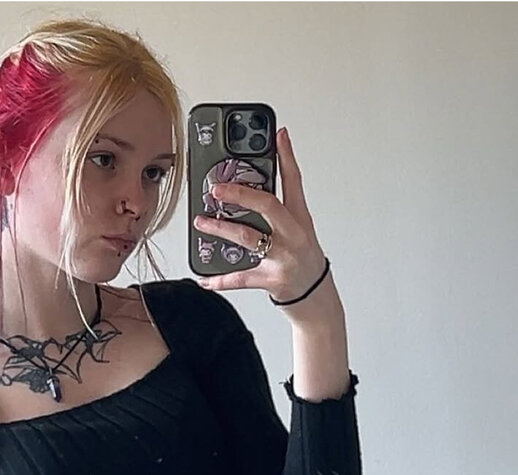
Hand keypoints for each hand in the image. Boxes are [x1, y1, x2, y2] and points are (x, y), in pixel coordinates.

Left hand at [193, 127, 328, 300]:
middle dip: (240, 194)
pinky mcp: (271, 279)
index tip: (278, 135)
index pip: (294, 181)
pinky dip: (220, 280)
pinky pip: (240, 278)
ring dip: (220, 229)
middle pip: (268, 205)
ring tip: (201, 222)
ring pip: (248, 238)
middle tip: (217, 188)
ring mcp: (282, 257)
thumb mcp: (299, 229)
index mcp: (300, 218)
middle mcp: (293, 235)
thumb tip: (254, 186)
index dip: (287, 156)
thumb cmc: (304, 260)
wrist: (315, 296)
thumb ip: (280, 208)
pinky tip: (204, 278)